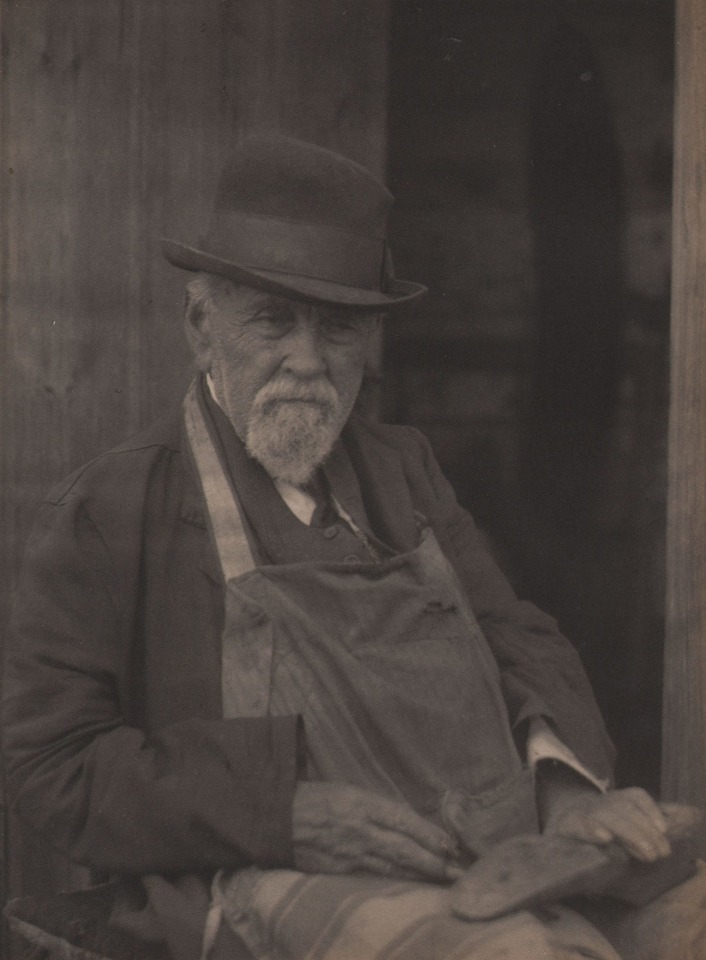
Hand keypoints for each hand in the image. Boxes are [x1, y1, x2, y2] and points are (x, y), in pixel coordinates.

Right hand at [292, 781, 463, 882]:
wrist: (274, 817)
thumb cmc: (314, 798)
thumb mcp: (347, 791)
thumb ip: (376, 807)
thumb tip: (408, 823)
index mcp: (361, 802)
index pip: (404, 820)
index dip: (430, 834)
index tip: (452, 845)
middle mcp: (358, 828)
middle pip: (403, 848)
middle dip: (433, 861)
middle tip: (458, 871)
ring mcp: (348, 853)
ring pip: (392, 867)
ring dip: (420, 875)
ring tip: (443, 880)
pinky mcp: (338, 871)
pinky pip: (373, 878)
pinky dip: (395, 882)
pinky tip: (411, 886)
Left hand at [539, 767, 670, 862]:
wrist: (574, 809)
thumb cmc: (575, 842)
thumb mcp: (570, 857)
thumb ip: (582, 872)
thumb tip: (595, 894)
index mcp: (571, 825)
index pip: (579, 825)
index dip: (592, 829)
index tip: (605, 838)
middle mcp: (588, 809)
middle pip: (609, 816)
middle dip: (631, 834)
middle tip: (652, 856)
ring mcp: (606, 799)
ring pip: (625, 806)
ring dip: (647, 828)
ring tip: (663, 850)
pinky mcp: (623, 794)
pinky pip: (638, 796)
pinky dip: (652, 809)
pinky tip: (663, 828)